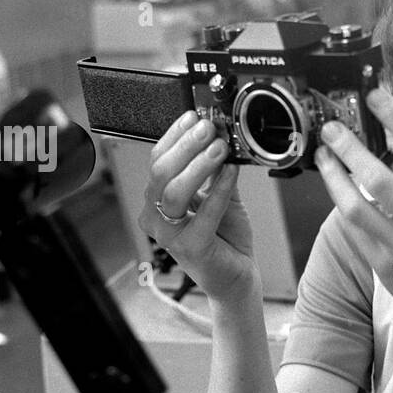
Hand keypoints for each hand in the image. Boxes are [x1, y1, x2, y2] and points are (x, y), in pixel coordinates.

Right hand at [139, 111, 257, 302]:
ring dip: (198, 164)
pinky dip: (218, 189)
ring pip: (174, 191)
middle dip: (186, 145)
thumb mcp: (220, 194)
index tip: (195, 117)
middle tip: (209, 129)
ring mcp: (169, 235)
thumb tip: (219, 135)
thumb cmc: (224, 237)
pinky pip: (203, 213)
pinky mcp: (191, 249)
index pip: (157, 160)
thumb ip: (217, 168)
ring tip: (220, 148)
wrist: (237, 275)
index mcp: (156, 199)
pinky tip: (231, 172)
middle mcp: (155, 216)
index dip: (175, 136)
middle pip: (161, 172)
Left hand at [313, 89, 392, 350]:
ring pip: (355, 206)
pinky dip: (341, 204)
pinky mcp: (383, 268)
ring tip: (324, 156)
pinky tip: (336, 189)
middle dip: (349, 147)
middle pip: (379, 177)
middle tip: (333, 129)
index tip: (376, 96)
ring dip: (333, 176)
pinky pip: (352, 230)